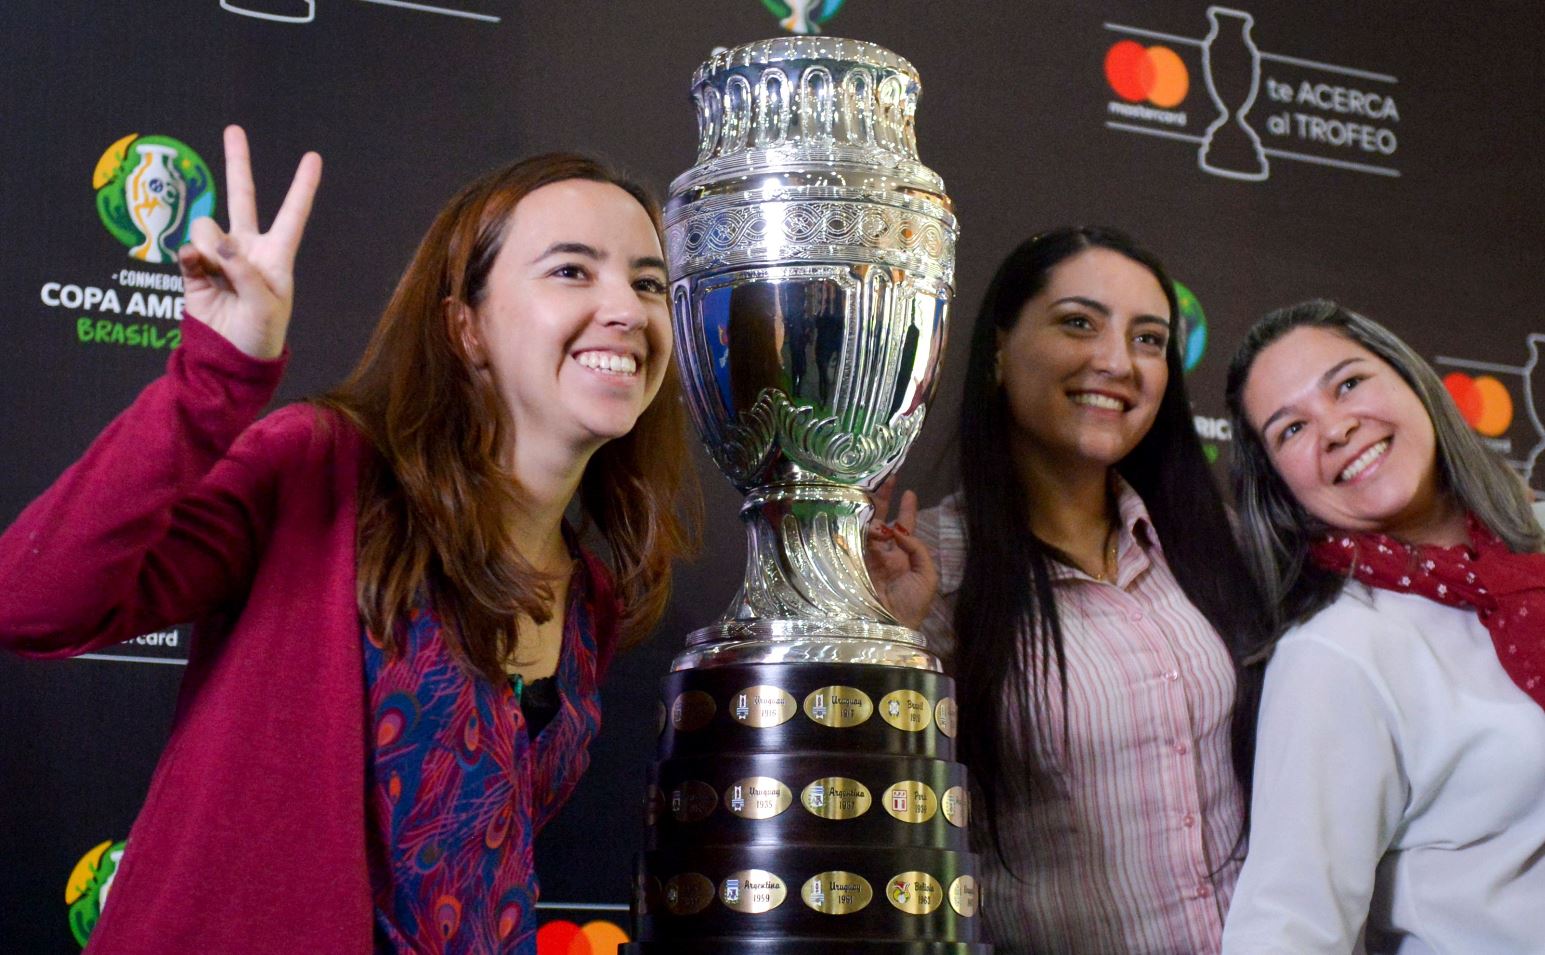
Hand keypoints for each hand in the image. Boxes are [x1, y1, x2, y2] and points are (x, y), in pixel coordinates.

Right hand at [177, 126, 321, 359]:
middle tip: (234, 129)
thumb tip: (216, 244)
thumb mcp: (265, 305)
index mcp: (277, 255)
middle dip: (237, 162)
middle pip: (242, 196)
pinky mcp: (193, 267)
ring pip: (206, 227)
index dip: (302, 186)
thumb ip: (243, 270)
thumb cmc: (261, 334)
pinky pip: (187, 249)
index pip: (292, 214)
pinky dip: (191, 258)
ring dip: (209, 247)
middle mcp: (247, 247)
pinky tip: (199, 272)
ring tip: (218, 277)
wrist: (230, 357)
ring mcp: (219, 255)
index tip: (314, 156)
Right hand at [864, 477, 937, 630]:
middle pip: (883, 523)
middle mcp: (885, 556)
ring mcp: (868, 560)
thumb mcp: (927, 575)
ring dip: (873, 517)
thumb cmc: (913, 605)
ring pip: (868, 529)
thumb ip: (918, 549)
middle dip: (884, 501)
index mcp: (904, 558)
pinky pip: (855, 543)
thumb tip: (899, 530)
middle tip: (886, 480)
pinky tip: (866, 525)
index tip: (909, 491)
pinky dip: (860, 532)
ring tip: (874, 507)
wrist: (892, 627)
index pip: (905, 529)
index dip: (907, 510)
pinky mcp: (853, 566)